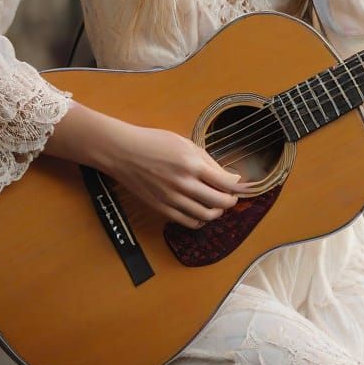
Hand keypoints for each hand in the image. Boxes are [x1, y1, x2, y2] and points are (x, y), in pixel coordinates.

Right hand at [106, 122, 243, 228]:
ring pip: (206, 215)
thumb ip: (208, 161)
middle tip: (231, 197)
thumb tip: (230, 177)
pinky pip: (188, 222)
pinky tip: (201, 212)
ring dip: (217, 212)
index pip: (225, 183)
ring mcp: (172, 198)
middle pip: (219, 202)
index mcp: (192, 164)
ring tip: (217, 205)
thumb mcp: (185, 143)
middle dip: (230, 202)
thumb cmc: (154, 142)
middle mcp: (184, 183)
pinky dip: (200, 220)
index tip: (240, 186)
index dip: (237, 187)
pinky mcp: (162, 208)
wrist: (123, 152)